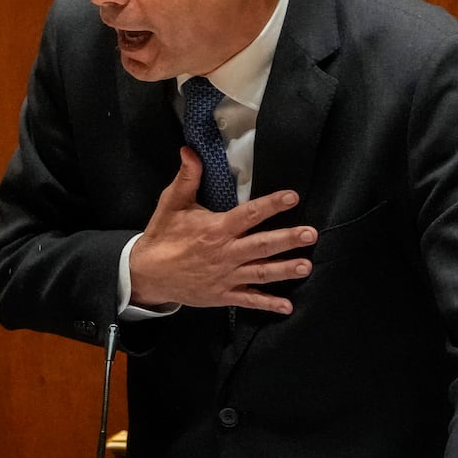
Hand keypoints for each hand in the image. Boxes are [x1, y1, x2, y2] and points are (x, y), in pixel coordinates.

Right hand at [129, 147, 316, 312]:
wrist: (147, 274)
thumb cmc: (163, 236)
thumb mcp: (171, 204)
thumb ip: (186, 178)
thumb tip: (190, 150)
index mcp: (215, 230)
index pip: (248, 214)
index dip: (271, 205)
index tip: (292, 197)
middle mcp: (224, 254)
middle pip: (261, 245)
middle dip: (287, 239)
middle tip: (310, 234)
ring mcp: (225, 277)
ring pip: (260, 273)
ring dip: (284, 270)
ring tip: (306, 266)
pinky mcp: (223, 295)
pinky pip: (248, 299)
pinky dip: (268, 304)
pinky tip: (287, 307)